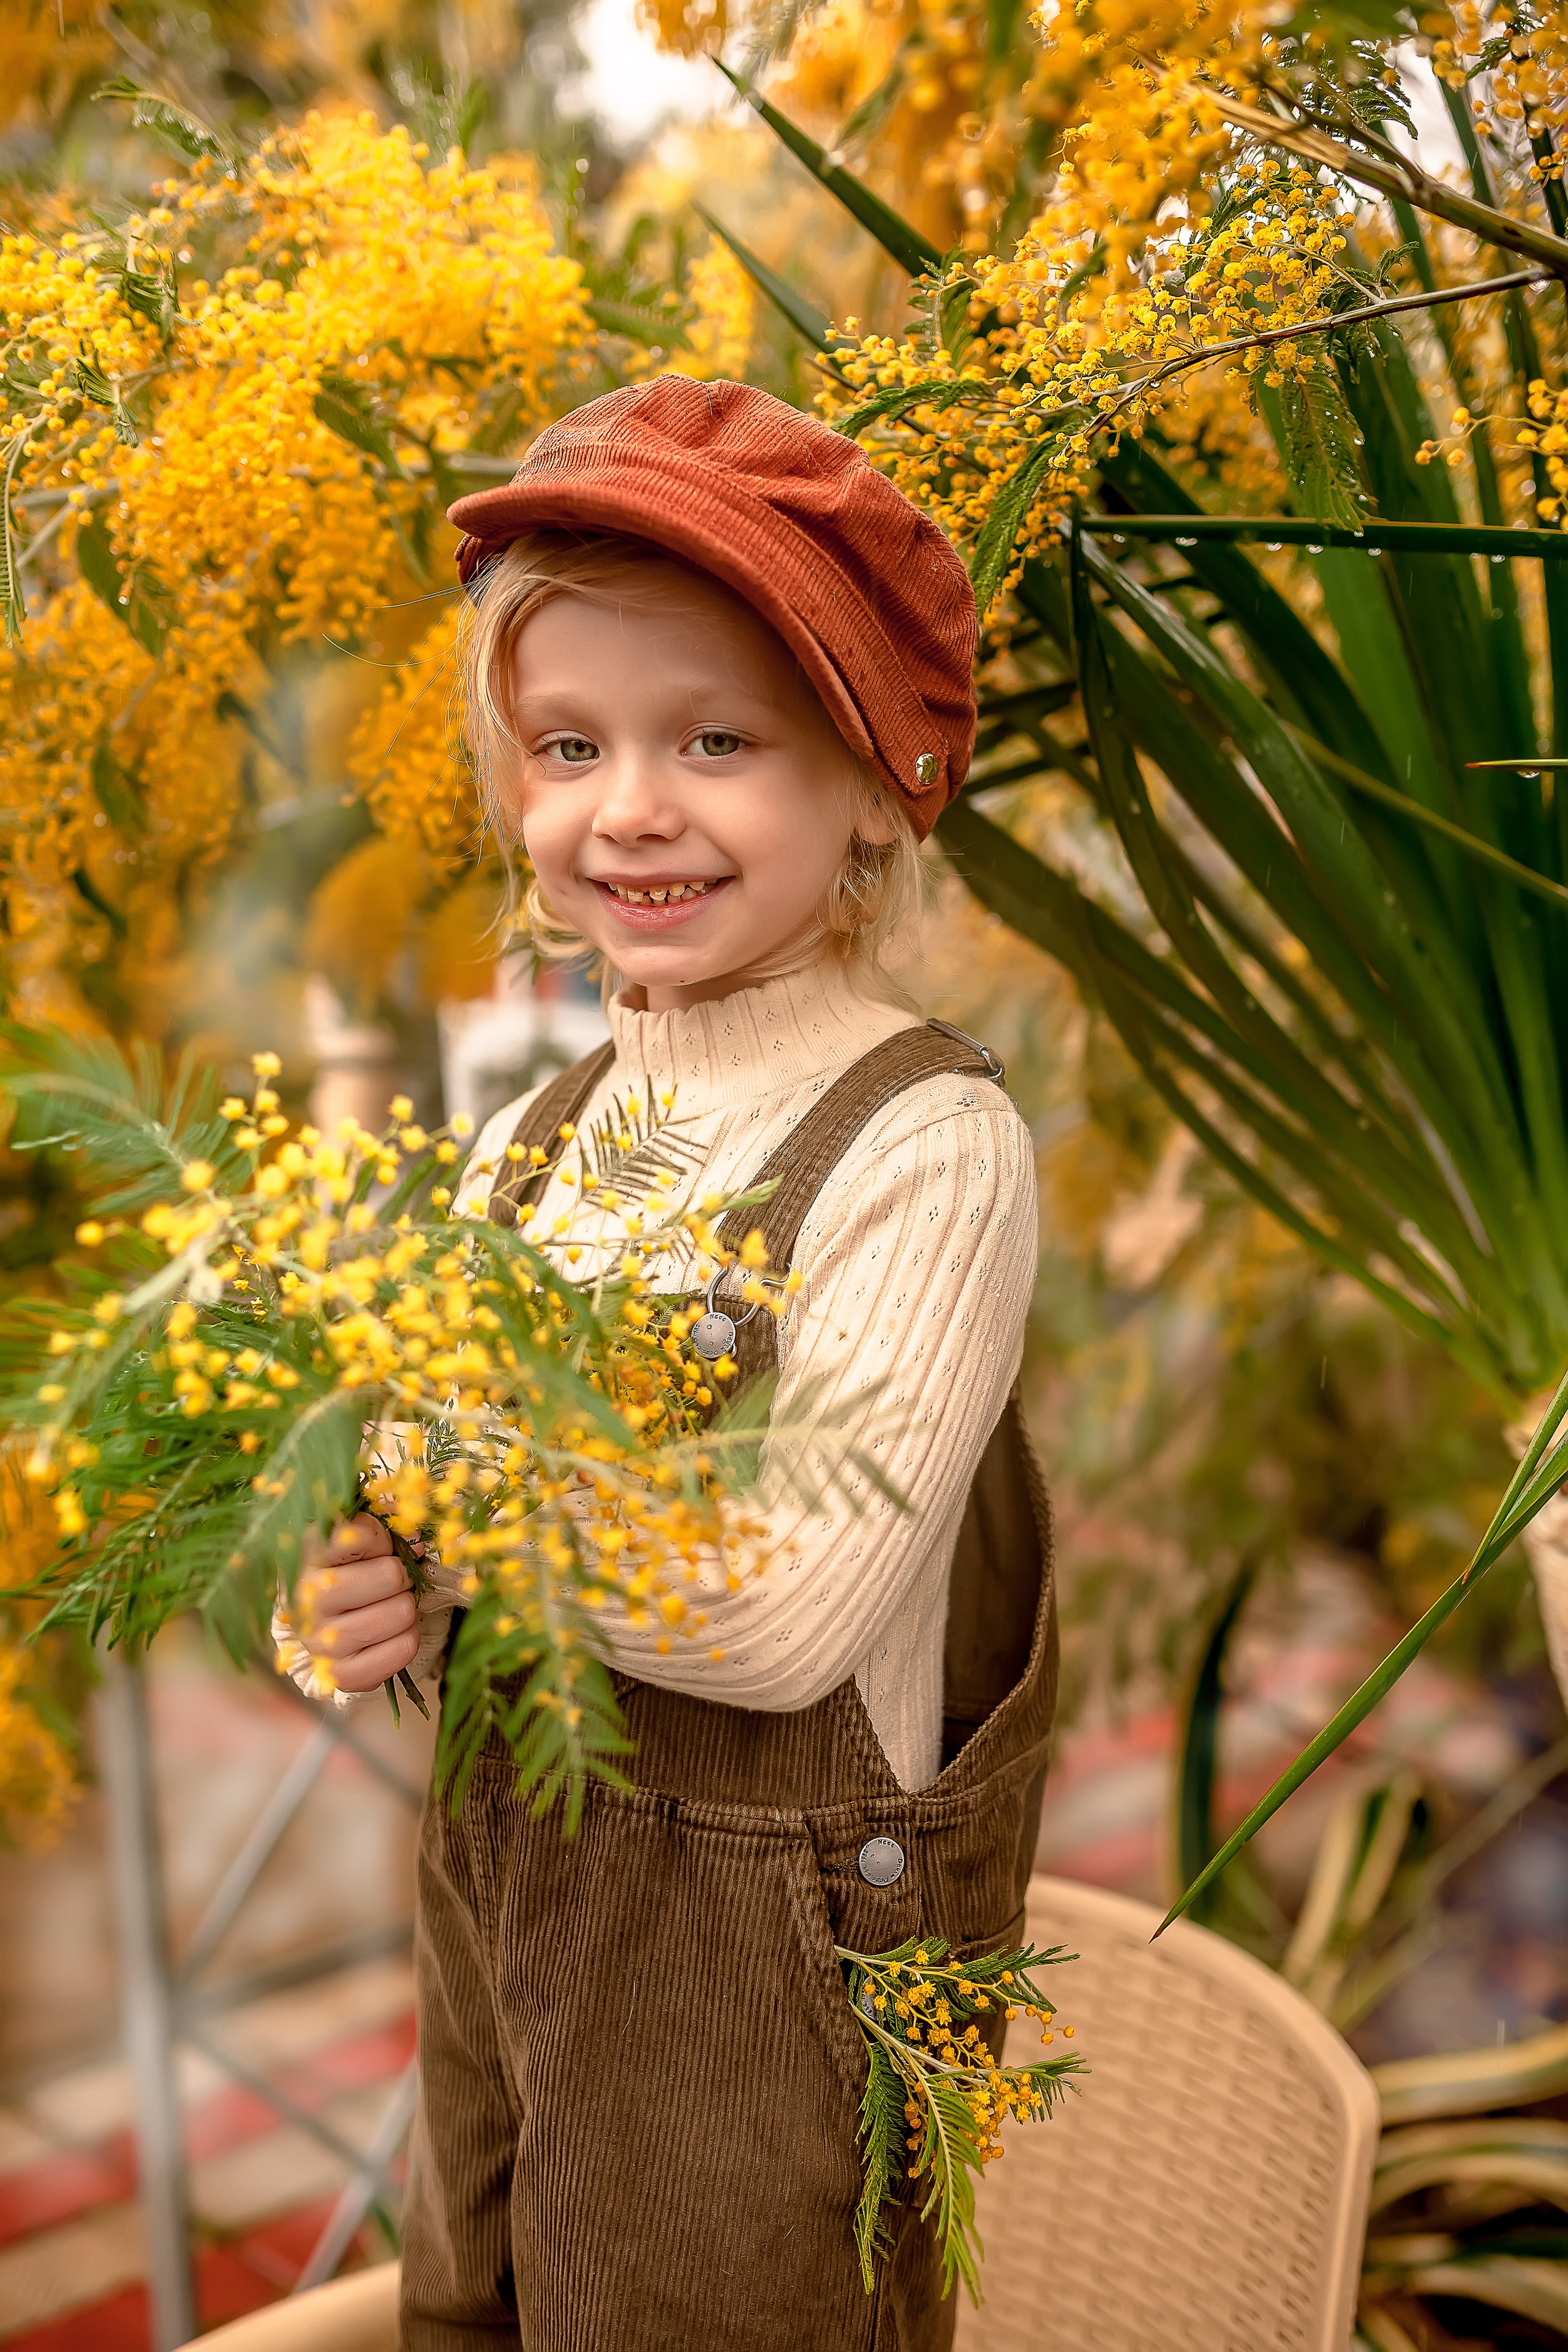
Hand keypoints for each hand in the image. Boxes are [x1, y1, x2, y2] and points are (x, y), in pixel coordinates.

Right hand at [295, 1513, 417, 1693]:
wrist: (312, 1630)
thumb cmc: (340, 1576)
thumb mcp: (351, 1543)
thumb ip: (379, 1531)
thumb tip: (417, 1542)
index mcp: (306, 1554)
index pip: (362, 1533)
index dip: (383, 1540)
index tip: (378, 1549)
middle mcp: (306, 1597)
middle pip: (391, 1575)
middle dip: (399, 1577)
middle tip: (387, 1585)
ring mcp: (319, 1639)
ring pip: (401, 1612)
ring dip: (405, 1609)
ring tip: (387, 1608)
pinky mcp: (338, 1674)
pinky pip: (402, 1650)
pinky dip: (407, 1640)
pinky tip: (390, 1635)